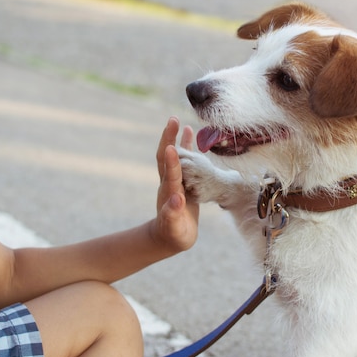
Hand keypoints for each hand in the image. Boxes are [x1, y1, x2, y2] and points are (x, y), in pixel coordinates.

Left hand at [152, 117, 198, 253]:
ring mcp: (173, 179)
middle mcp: (169, 183)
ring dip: (175, 138)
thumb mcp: (174, 229)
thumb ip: (172, 215)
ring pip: (174, 155)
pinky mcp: (180, 179)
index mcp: (169, 194)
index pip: (170, 176)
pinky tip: (189, 132)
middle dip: (169, 139)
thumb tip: (177, 200)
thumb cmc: (173, 235)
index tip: (173, 147)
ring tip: (178, 120)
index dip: (171, 163)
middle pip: (166, 158)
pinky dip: (185, 146)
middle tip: (172, 120)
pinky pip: (183, 159)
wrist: (168, 237)